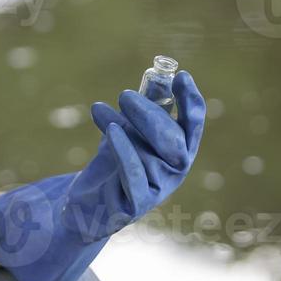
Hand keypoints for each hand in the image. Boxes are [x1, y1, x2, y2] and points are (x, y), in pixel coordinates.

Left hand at [63, 69, 205, 241]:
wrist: (87, 201)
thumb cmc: (113, 161)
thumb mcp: (129, 129)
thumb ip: (144, 110)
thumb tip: (157, 79)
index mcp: (179, 150)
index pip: (193, 124)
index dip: (190, 101)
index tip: (181, 76)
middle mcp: (175, 171)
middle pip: (174, 140)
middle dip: (151, 113)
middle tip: (124, 95)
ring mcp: (158, 189)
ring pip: (148, 153)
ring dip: (123, 127)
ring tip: (100, 111)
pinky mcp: (137, 204)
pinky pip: (134, 174)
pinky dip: (124, 150)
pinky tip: (111, 130)